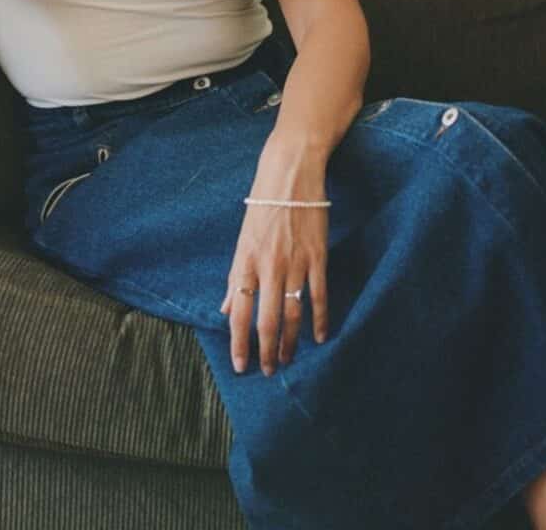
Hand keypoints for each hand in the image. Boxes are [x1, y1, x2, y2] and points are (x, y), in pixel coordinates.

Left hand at [219, 142, 328, 374]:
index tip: (240, 365)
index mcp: (245, 260)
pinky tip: (319, 338)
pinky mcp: (317, 257)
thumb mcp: (243, 239)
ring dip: (289, 342)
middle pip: (266, 320)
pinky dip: (319, 320)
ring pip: (291, 314)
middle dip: (266, 351)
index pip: (239, 311)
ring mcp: (294, 262)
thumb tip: (226, 308)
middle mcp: (268, 266)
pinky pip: (319, 296)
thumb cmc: (263, 204)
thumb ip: (236, 277)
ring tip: (287, 361)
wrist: (290, 173)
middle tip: (267, 372)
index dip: (238, 342)